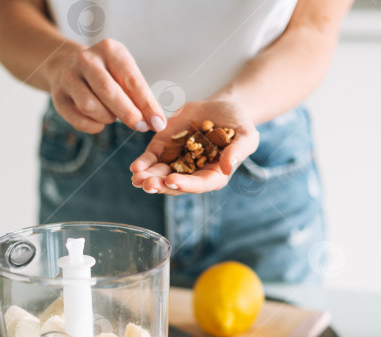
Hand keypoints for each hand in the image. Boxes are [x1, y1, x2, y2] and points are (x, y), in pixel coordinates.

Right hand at [47, 38, 166, 133]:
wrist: (67, 65)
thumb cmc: (107, 74)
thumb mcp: (125, 75)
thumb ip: (140, 97)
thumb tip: (156, 123)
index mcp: (109, 50)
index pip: (132, 80)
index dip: (147, 104)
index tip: (159, 124)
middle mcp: (86, 59)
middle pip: (109, 91)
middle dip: (128, 113)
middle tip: (141, 127)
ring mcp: (68, 76)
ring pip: (90, 106)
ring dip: (107, 118)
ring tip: (112, 116)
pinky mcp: (58, 96)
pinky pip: (78, 119)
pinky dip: (93, 126)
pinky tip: (99, 122)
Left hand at [130, 99, 258, 194]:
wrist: (222, 107)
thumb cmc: (239, 124)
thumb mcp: (246, 135)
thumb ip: (239, 151)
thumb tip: (228, 167)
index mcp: (213, 175)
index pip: (199, 184)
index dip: (185, 184)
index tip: (172, 181)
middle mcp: (193, 173)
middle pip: (175, 184)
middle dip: (160, 184)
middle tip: (147, 184)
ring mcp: (177, 162)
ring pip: (160, 174)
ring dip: (147, 178)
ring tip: (137, 178)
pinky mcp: (165, 149)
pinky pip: (152, 159)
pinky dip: (143, 164)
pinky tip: (135, 168)